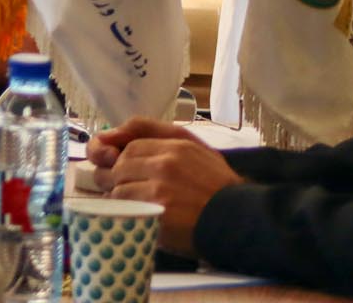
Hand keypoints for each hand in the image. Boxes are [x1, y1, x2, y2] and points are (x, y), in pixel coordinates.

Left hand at [90, 116, 242, 255]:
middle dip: (115, 178)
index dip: (120, 159)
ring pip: (118, 188)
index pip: (130, 146)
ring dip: (120, 198)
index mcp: (177, 146)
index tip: (121, 170)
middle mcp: (166, 164)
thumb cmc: (219, 187)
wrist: (245, 221)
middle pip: (120, 166)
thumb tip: (107, 136)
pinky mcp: (158, 214)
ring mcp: (162, 190)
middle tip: (122, 189)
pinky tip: (136, 216)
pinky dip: (126, 212)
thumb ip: (154, 133)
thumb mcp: (195, 149)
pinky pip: (126, 208)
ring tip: (134, 205)